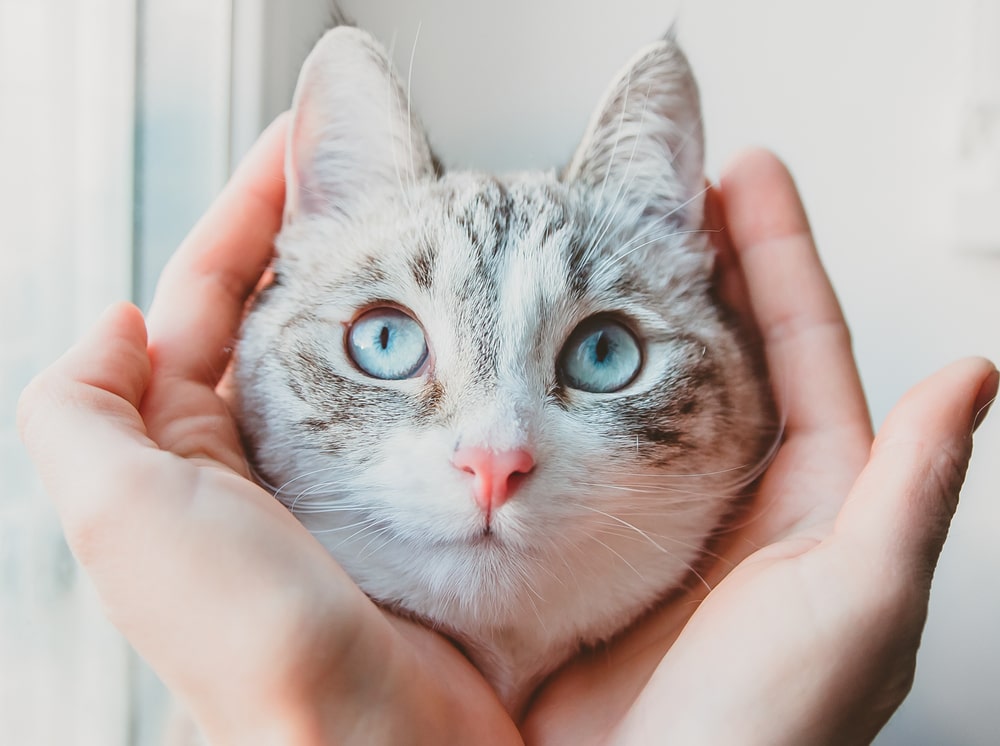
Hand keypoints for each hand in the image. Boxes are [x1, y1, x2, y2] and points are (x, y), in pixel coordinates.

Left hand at [17, 117, 519, 745]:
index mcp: (173, 453)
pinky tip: (460, 324)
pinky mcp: (397, 501)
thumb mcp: (124, 520)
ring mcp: (329, 480)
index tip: (302, 146)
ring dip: (374, 289)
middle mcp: (245, 462)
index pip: (198, 302)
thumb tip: (113, 325)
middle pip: (275, 315)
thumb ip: (81, 412)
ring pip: (348, 355)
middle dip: (314, 237)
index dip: (245, 217)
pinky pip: (408, 406)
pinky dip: (429, 357)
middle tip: (373, 171)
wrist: (384, 741)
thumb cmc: (259, 642)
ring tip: (421, 225)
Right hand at [520, 150, 997, 744]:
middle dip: (699, 262)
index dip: (775, 253)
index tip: (742, 171)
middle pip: (722, 348)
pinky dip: (565, 389)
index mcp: (819, 494)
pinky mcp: (594, 538)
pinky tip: (540, 353)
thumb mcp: (860, 603)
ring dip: (628, 314)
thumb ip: (912, 491)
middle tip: (659, 188)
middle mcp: (741, 492)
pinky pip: (583, 442)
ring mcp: (662, 510)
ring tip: (598, 244)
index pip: (802, 345)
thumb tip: (972, 376)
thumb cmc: (773, 729)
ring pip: (647, 387)